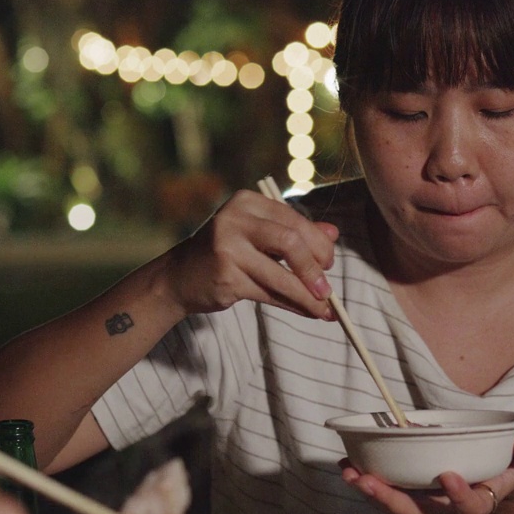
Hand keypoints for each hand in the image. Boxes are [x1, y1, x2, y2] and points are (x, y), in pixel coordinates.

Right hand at [163, 189, 338, 319]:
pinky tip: (308, 312)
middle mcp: (235, 219)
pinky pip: (268, 293)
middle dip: (314, 268)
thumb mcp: (259, 235)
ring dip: (307, 295)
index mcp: (247, 202)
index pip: (293, 220)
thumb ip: (295, 232)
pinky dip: (293, 305)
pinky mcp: (225, 276)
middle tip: (328, 289)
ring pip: (280, 274)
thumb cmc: (227, 253)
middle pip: (290, 241)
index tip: (329, 263)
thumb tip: (334, 233)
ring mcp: (227, 247)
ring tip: (325, 309)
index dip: (318, 243)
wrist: (180, 277)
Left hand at [339, 426, 513, 513]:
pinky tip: (348, 466)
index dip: (459, 497)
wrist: (501, 473)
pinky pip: (390, 489)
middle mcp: (451, 506)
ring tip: (349, 474)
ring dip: (373, 491)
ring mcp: (430, 500)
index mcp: (481, 499)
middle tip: (369, 482)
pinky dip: (368, 479)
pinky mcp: (416, 489)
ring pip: (399, 504)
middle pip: (420, 512)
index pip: (470, 507)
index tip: (448, 476)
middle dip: (393, 499)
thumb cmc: (513, 461)